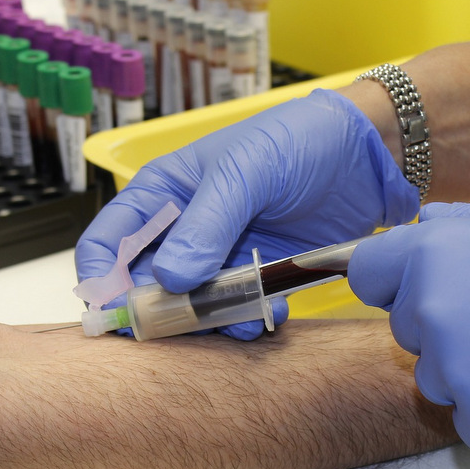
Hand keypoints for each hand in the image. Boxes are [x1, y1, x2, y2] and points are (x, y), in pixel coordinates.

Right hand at [75, 88, 418, 338]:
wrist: (367, 153)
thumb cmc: (298, 140)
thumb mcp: (245, 171)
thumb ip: (207, 224)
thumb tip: (169, 280)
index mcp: (164, 195)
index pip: (108, 243)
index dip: (102, 282)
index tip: (116, 314)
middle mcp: (185, 232)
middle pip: (147, 288)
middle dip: (161, 314)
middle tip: (185, 328)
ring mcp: (223, 259)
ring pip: (193, 309)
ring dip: (209, 323)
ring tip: (240, 317)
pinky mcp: (260, 278)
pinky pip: (239, 314)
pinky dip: (249, 322)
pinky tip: (270, 312)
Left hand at [347, 200, 469, 461]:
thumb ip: (456, 227)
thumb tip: (417, 230)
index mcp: (434, 257)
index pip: (367, 275)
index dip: (394, 280)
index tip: (421, 287)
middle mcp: (433, 316)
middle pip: (405, 330)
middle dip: (441, 325)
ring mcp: (457, 377)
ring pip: (436, 378)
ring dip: (469, 370)